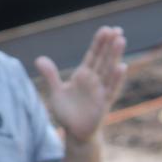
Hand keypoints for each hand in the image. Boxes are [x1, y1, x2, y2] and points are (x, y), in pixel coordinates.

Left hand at [35, 26, 126, 142]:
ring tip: (121, 40)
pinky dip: (116, 78)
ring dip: (114, 55)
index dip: (99, 43)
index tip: (106, 29)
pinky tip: (121, 66)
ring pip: (109, 70)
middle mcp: (94, 80)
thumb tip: (39, 59)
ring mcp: (100, 91)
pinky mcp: (104, 103)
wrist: (75, 132)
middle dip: (109, 44)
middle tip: (117, 29)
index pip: (92, 55)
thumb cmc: (67, 112)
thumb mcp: (55, 92)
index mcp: (83, 76)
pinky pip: (111, 89)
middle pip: (103, 59)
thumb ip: (50, 75)